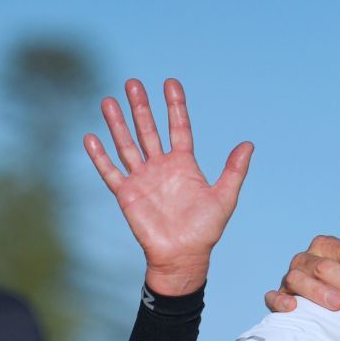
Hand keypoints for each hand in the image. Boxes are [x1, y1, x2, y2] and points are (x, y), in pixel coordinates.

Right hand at [84, 78, 252, 294]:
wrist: (183, 257)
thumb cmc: (205, 231)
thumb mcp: (224, 198)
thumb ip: (234, 171)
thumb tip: (248, 145)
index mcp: (184, 165)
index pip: (179, 128)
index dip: (175, 106)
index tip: (170, 83)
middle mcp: (161, 167)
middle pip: (148, 130)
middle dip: (141, 107)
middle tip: (133, 83)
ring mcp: (142, 179)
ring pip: (127, 145)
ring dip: (117, 123)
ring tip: (109, 101)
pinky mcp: (127, 194)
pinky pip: (110, 172)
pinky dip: (100, 156)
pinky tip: (91, 137)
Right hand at [265, 227, 339, 313]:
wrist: (321, 302)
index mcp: (326, 246)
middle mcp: (306, 259)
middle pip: (325, 267)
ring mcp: (291, 278)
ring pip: (298, 278)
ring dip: (318, 292)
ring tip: (338, 305)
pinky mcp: (280, 297)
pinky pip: (274, 297)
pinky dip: (280, 301)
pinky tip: (293, 308)